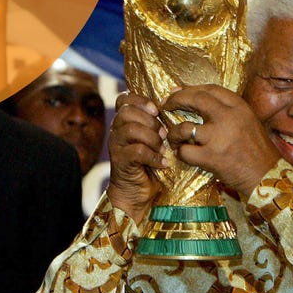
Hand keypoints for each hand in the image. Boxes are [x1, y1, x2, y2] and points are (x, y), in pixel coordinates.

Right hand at [106, 92, 166, 223]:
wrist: (136, 193)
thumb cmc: (149, 163)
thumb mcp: (154, 139)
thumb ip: (158, 124)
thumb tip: (176, 107)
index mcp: (124, 121)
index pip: (124, 99)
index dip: (141, 100)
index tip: (157, 110)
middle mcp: (116, 130)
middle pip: (127, 112)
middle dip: (150, 121)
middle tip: (163, 134)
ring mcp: (116, 146)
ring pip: (131, 129)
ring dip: (152, 138)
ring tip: (162, 148)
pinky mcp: (120, 161)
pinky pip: (137, 151)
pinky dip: (154, 157)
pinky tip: (163, 163)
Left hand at [163, 84, 280, 197]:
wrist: (267, 175)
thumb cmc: (256, 149)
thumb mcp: (247, 120)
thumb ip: (226, 110)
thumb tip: (194, 97)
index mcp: (239, 107)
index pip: (209, 89)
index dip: (189, 89)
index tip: (176, 93)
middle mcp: (228, 117)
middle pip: (194, 100)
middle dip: (175, 101)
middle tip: (165, 106)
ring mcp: (219, 138)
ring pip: (184, 128)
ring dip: (174, 133)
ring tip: (174, 139)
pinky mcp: (212, 157)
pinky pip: (185, 151)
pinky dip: (180, 153)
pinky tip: (184, 154)